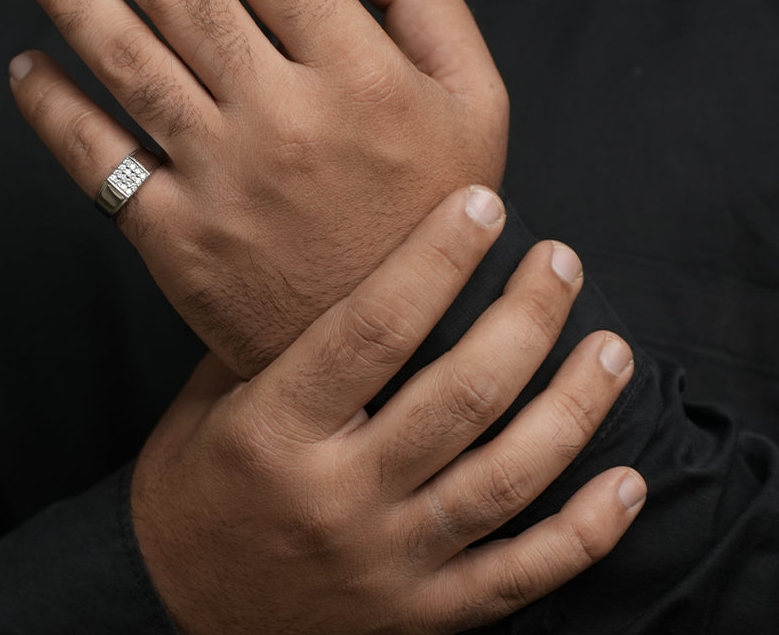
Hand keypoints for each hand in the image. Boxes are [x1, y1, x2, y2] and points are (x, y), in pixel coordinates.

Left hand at [7, 0, 507, 373]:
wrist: (401, 355)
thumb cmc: (440, 216)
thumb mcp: (477, 104)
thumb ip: (429, 0)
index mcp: (363, 75)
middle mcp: (287, 119)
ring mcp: (225, 183)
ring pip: (127, 63)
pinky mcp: (180, 244)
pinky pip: (99, 163)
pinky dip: (55, 109)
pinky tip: (27, 64)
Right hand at [131, 187, 644, 634]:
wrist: (174, 607)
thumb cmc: (192, 485)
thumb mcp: (210, 399)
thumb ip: (275, 336)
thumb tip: (346, 260)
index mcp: (277, 430)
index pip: (374, 329)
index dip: (436, 259)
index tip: (483, 207)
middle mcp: (338, 497)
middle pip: (459, 395)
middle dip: (525, 318)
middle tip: (559, 263)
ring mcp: (386, 564)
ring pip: (505, 480)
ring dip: (573, 409)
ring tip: (609, 348)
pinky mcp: (417, 617)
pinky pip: (520, 577)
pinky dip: (583, 532)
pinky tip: (626, 482)